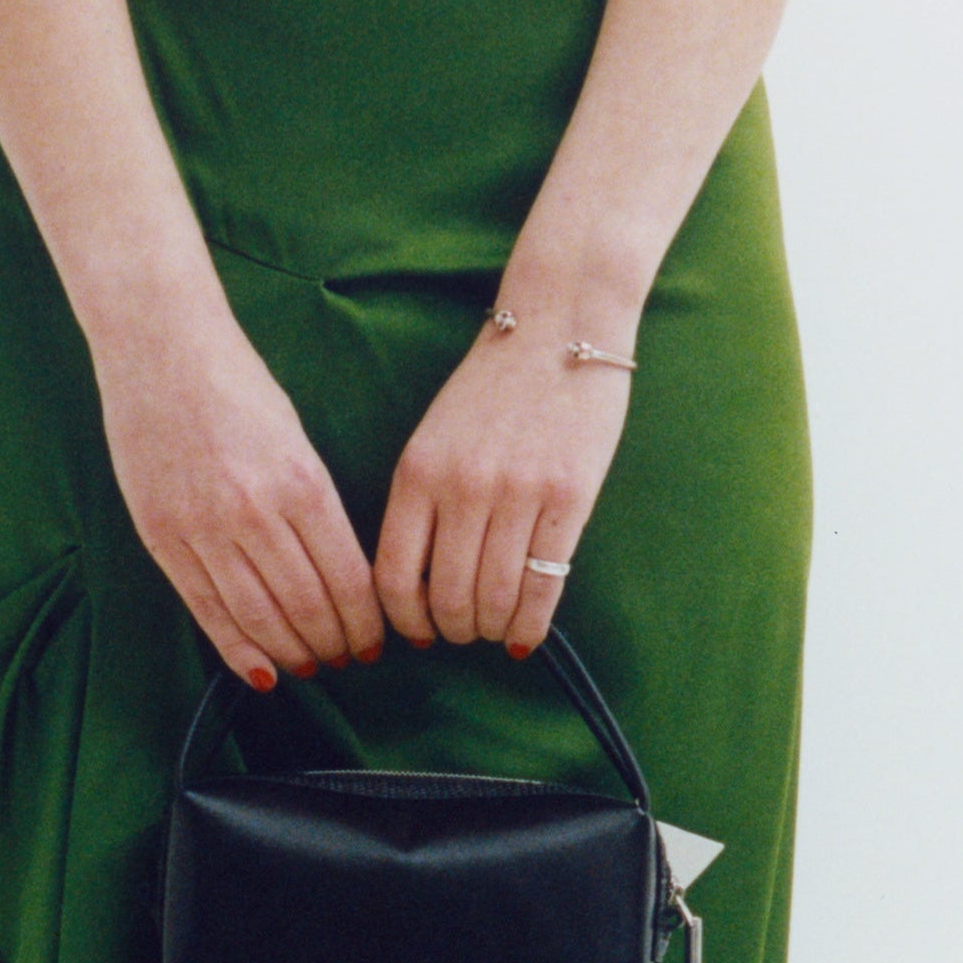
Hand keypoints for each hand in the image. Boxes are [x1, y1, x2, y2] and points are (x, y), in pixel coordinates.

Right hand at [94, 311, 385, 688]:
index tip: (375, 641)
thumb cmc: (236, 387)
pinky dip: (237, 649)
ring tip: (309, 666)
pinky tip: (262, 672)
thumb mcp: (296, 440)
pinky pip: (207, 611)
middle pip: (307, 607)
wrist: (158, 348)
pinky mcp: (162, 537)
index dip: (365, 623)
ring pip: (258, 618)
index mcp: (300, 482)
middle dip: (333, 644)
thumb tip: (341, 579)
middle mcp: (253, 511)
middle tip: (347, 660)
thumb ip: (316, 508)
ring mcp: (203, 527)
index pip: (346, 579)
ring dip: (291, 652)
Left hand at [372, 323, 633, 654]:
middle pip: (447, 598)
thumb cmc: (495, 388)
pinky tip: (525, 636)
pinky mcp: (567, 498)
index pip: (395, 577)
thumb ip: (424, 502)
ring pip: (494, 599)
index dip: (405, 621)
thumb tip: (421, 585)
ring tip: (497, 630)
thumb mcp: (436, 437)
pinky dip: (531, 624)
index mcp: (418, 472)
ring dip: (492, 630)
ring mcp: (516, 494)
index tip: (419, 633)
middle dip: (455, 631)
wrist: (562, 326)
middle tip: (466, 633)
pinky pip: (543, 586)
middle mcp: (462, 487)